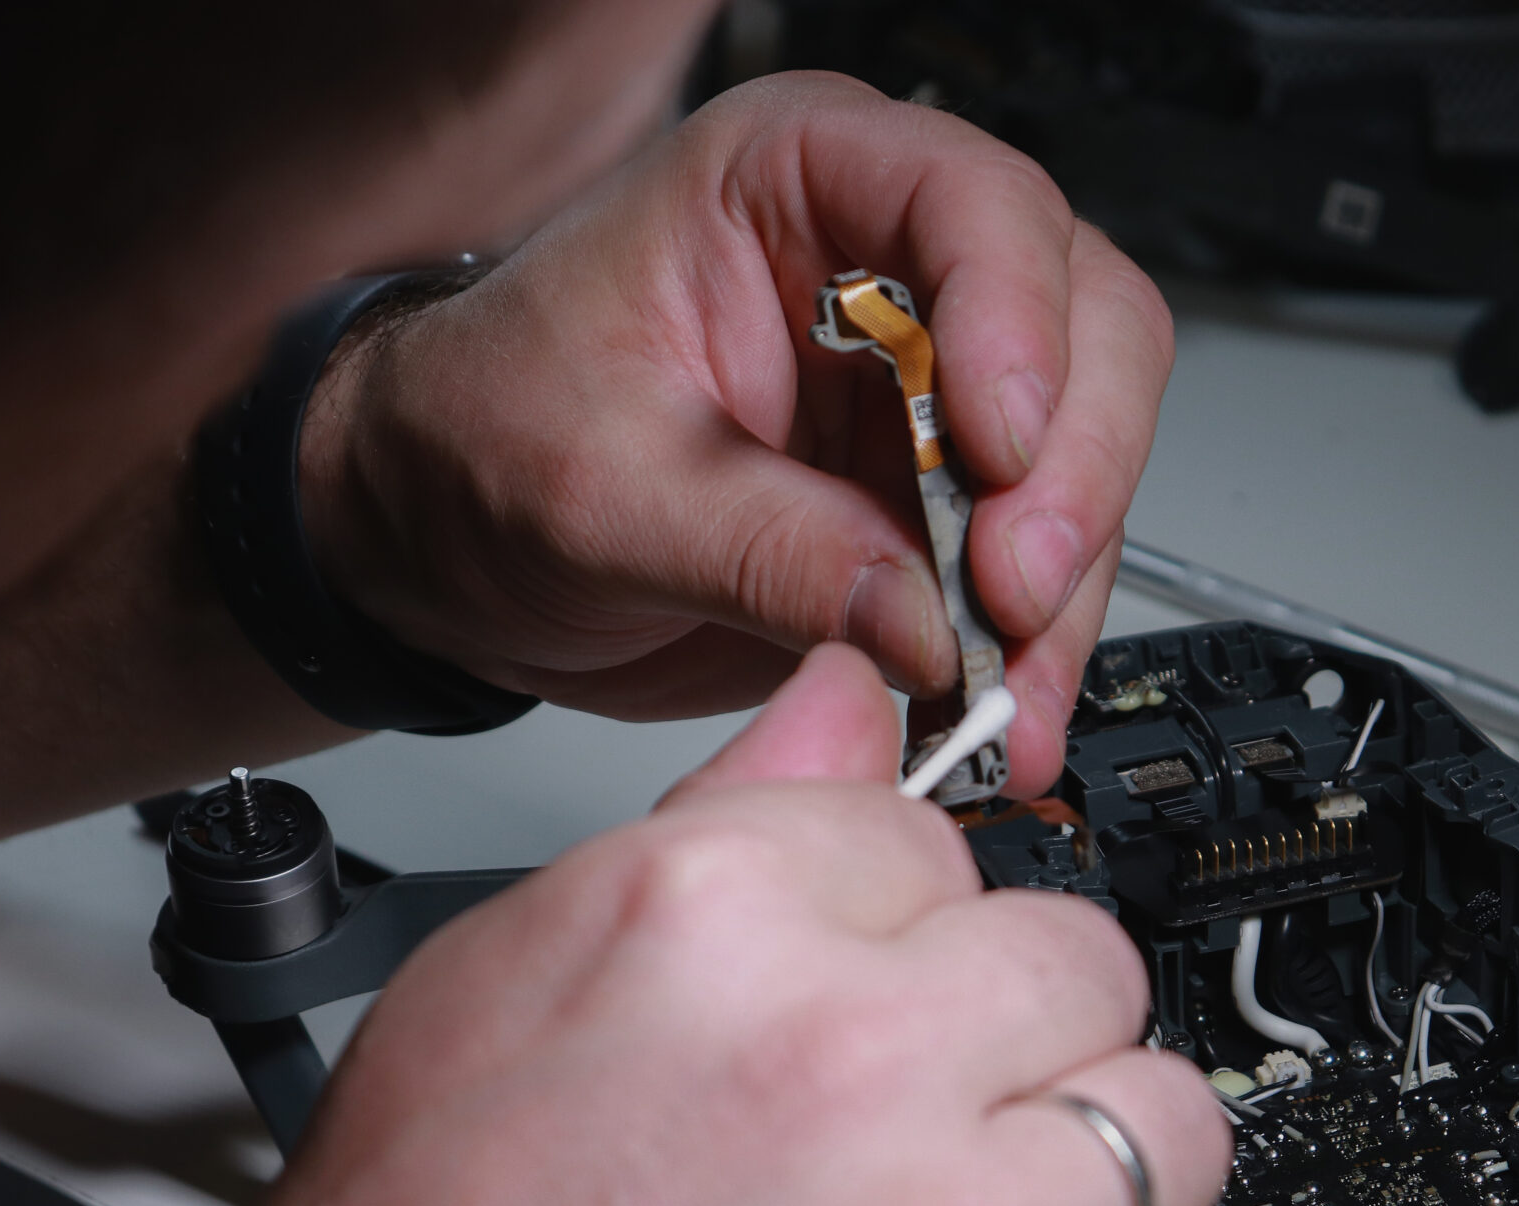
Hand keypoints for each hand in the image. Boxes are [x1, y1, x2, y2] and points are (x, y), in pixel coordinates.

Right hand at [1, 645, 1227, 1205]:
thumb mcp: (502, 987)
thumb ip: (720, 824)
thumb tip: (847, 705)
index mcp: (705, 919)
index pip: (942, 839)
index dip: (904, 938)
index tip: (869, 1007)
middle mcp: (836, 1058)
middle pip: (1081, 969)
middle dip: (1010, 1051)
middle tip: (903, 1147)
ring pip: (1159, 1135)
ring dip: (1067, 1198)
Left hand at [301, 72, 1172, 797]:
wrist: (435, 538)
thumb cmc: (480, 432)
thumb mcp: (598, 487)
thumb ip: (762, 548)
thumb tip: (916, 618)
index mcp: (794, 183)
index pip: (972, 205)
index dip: (1018, 323)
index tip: (1001, 449)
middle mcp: (887, 270)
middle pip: (1083, 329)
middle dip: (1069, 476)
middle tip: (1012, 594)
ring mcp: (923, 392)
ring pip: (1081, 459)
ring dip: (1061, 590)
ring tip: (1006, 695)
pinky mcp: (929, 505)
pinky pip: (1030, 566)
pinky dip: (1029, 648)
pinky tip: (999, 709)